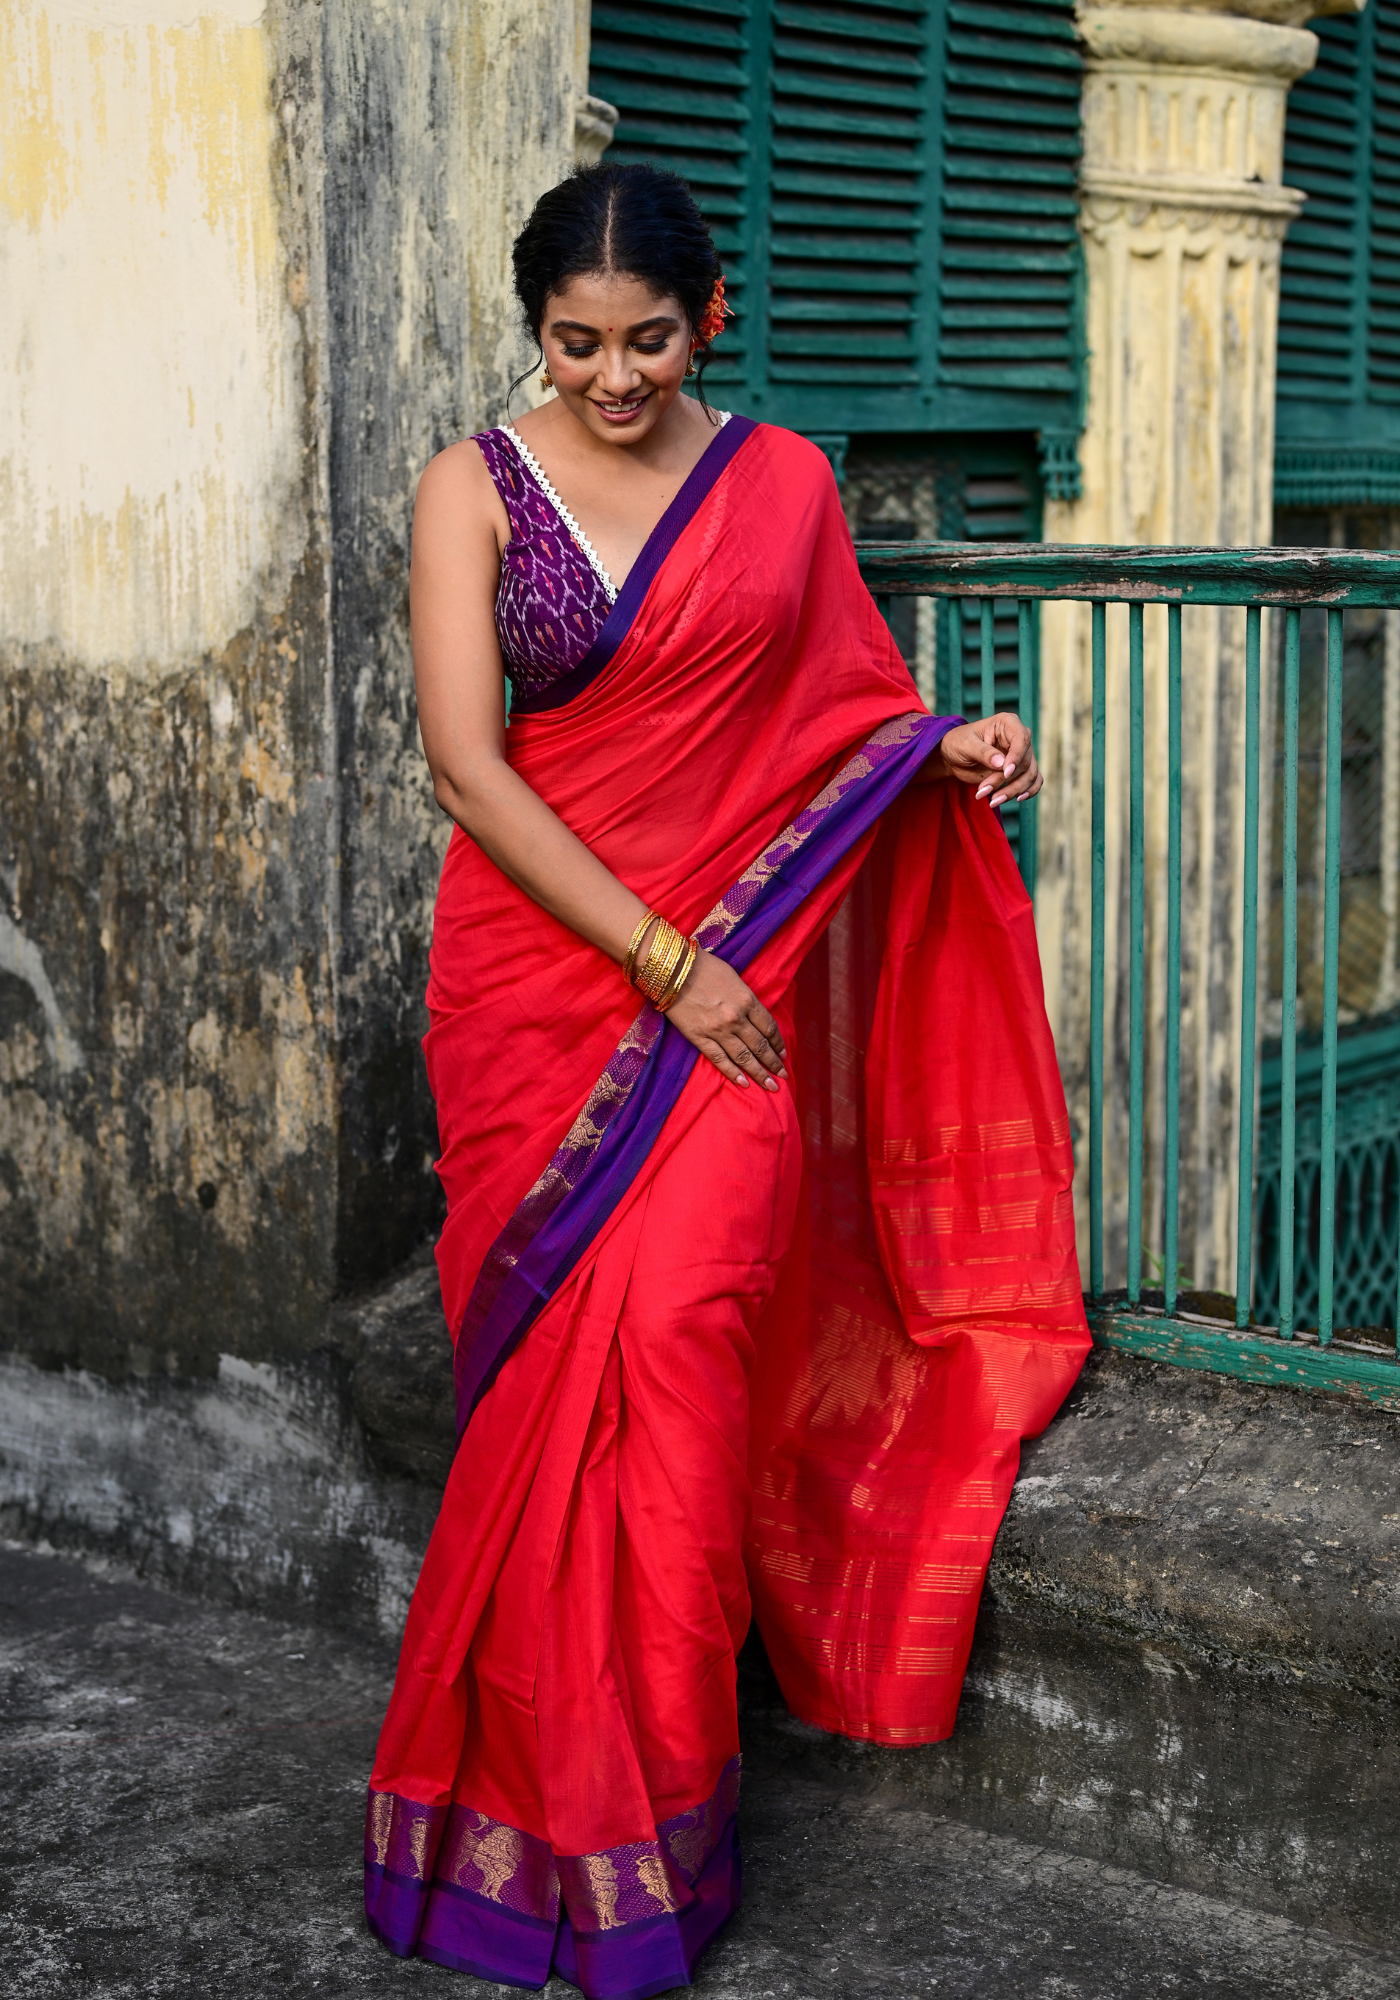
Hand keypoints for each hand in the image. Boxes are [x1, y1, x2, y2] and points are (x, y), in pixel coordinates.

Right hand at [664, 948, 786, 1090]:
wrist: (672, 968)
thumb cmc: (704, 967)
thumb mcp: (734, 978)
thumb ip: (746, 999)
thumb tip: (754, 1016)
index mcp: (747, 1001)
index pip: (770, 1028)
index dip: (778, 1044)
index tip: (784, 1054)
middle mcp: (736, 1018)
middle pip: (760, 1046)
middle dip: (773, 1063)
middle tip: (783, 1076)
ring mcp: (718, 1030)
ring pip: (744, 1057)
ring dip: (759, 1073)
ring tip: (770, 1087)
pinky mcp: (699, 1038)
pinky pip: (720, 1060)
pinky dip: (733, 1073)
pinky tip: (744, 1084)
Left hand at [928, 713, 1042, 805]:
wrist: (953, 757)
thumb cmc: (958, 743)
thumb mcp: (966, 745)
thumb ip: (984, 753)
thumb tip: (1002, 763)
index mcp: (1008, 723)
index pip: (1022, 739)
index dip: (1016, 757)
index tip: (1006, 773)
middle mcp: (1019, 738)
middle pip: (1025, 762)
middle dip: (1005, 780)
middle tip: (983, 790)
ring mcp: (1021, 755)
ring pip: (1029, 775)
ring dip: (1013, 790)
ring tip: (993, 801)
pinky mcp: (1020, 770)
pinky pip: (1033, 781)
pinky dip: (1028, 791)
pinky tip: (1018, 799)